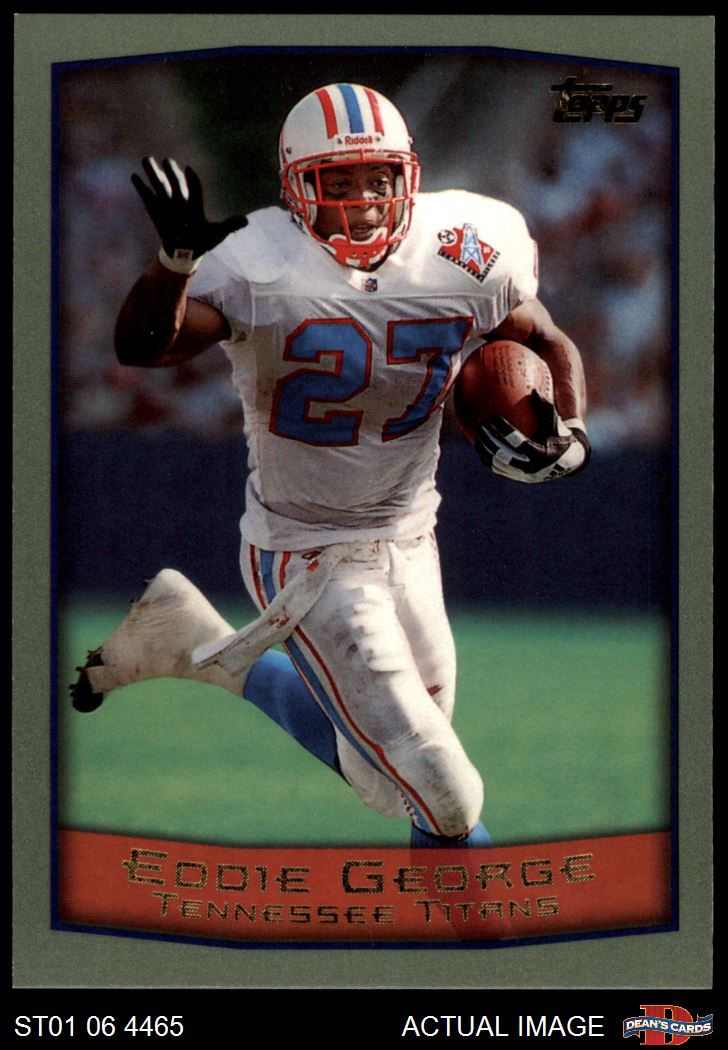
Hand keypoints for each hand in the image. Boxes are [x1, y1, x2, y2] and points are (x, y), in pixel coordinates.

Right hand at [131, 156, 246, 270]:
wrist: (186, 252)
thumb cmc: (202, 242)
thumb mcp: (217, 234)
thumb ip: (229, 225)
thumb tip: (246, 221)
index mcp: (195, 205)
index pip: (194, 189)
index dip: (192, 181)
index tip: (188, 170)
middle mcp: (181, 202)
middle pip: (176, 183)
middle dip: (171, 173)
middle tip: (167, 160)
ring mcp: (167, 206)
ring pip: (160, 186)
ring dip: (153, 173)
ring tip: (146, 158)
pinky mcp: (156, 212)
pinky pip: (147, 198)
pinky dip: (141, 188)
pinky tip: (134, 176)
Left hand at [475, 392, 590, 482]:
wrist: (568, 462)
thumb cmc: (560, 435)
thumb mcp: (556, 422)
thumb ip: (546, 407)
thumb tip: (533, 389)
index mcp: (541, 454)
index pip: (518, 442)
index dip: (504, 430)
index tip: (494, 417)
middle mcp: (530, 468)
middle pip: (503, 455)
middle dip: (489, 440)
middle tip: (481, 425)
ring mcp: (522, 475)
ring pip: (497, 464)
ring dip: (485, 450)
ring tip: (477, 434)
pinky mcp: (516, 477)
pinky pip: (497, 468)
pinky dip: (487, 457)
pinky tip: (479, 444)